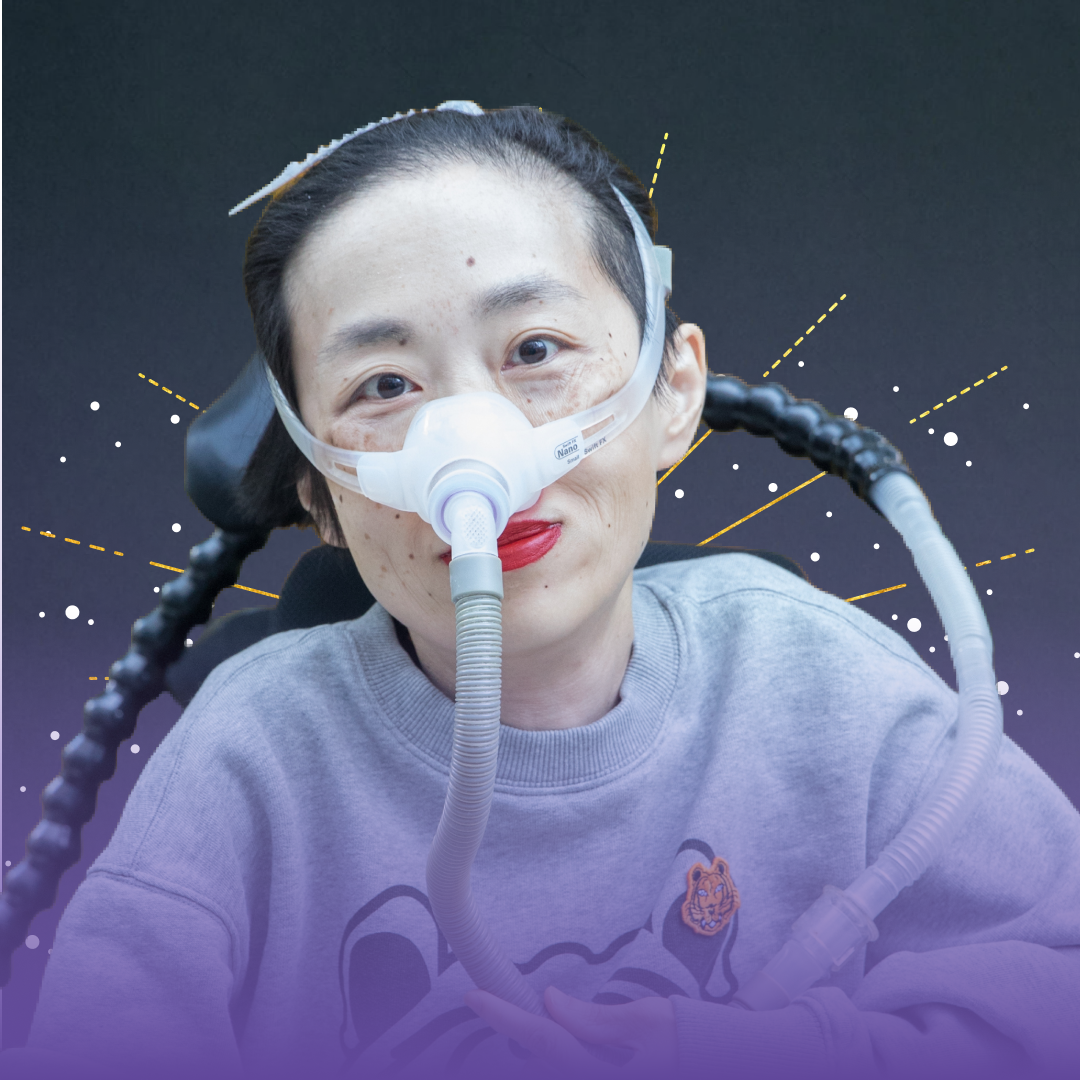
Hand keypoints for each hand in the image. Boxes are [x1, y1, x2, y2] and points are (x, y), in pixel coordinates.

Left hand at [463, 985, 677, 1077]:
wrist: (721, 1064)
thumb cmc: (687, 1039)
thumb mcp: (645, 1021)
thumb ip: (594, 1020)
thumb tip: (551, 1003)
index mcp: (605, 1073)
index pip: (546, 1040)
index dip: (506, 1018)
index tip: (474, 997)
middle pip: (543, 1061)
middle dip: (522, 1031)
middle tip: (501, 1001)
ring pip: (553, 1066)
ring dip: (542, 1041)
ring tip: (533, 1014)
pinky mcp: (606, 1079)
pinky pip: (570, 1068)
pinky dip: (560, 1050)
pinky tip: (561, 1032)